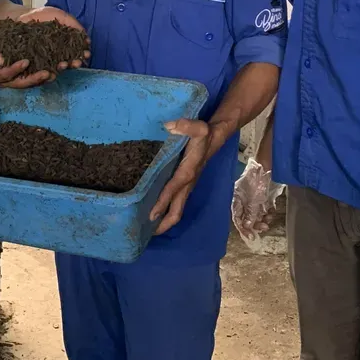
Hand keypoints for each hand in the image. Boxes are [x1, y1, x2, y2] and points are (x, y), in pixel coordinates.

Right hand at [0, 26, 51, 88]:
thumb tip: (1, 61)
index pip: (4, 75)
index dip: (15, 69)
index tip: (25, 61)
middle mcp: (4, 82)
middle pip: (20, 83)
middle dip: (34, 79)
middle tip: (47, 73)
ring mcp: (15, 79)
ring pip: (30, 82)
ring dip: (43, 79)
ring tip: (56, 72)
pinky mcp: (23, 74)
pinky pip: (34, 75)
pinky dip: (45, 73)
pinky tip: (56, 67)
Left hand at [16, 6, 90, 69]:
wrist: (22, 16)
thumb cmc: (42, 15)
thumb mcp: (60, 15)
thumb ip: (73, 24)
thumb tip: (86, 36)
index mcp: (65, 43)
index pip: (76, 51)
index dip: (82, 53)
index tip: (86, 54)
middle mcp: (57, 53)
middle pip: (68, 61)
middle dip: (75, 62)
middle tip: (77, 63)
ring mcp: (46, 58)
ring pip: (56, 66)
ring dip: (63, 67)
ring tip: (64, 65)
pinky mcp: (34, 61)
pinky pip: (41, 68)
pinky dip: (46, 71)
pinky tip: (51, 72)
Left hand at [149, 119, 210, 234]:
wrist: (215, 138)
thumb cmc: (204, 135)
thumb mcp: (198, 127)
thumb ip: (186, 126)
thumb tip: (169, 126)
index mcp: (187, 174)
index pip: (172, 191)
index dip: (161, 203)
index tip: (149, 216)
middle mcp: (186, 184)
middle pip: (176, 211)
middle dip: (163, 224)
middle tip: (145, 233)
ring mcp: (185, 186)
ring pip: (175, 209)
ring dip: (163, 220)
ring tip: (145, 228)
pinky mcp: (184, 184)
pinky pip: (174, 202)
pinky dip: (165, 210)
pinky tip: (152, 209)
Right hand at [231, 158, 284, 247]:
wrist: (267, 167)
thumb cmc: (256, 182)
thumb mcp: (252, 201)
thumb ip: (250, 214)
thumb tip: (247, 226)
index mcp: (237, 200)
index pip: (237, 218)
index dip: (243, 229)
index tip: (251, 236)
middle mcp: (244, 201)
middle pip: (248, 218)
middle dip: (256, 224)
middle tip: (263, 227)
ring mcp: (254, 199)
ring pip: (258, 215)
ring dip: (263, 219)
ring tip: (268, 219)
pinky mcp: (264, 197)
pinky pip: (265, 209)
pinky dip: (268, 212)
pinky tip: (271, 212)